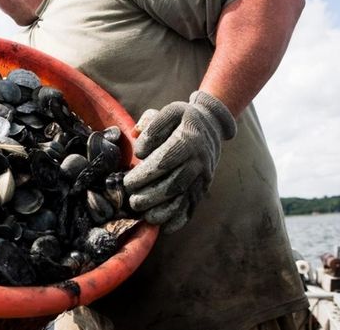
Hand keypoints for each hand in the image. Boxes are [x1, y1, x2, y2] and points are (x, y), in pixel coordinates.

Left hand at [123, 91, 236, 232]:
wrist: (211, 124)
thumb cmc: (183, 118)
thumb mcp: (169, 111)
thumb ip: (152, 126)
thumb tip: (141, 151)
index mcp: (189, 139)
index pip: (165, 161)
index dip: (145, 175)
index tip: (128, 182)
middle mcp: (199, 160)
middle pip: (174, 183)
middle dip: (151, 196)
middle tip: (132, 202)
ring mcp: (203, 175)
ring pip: (184, 198)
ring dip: (164, 211)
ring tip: (145, 216)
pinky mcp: (204, 186)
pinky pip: (193, 205)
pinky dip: (180, 219)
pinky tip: (166, 227)